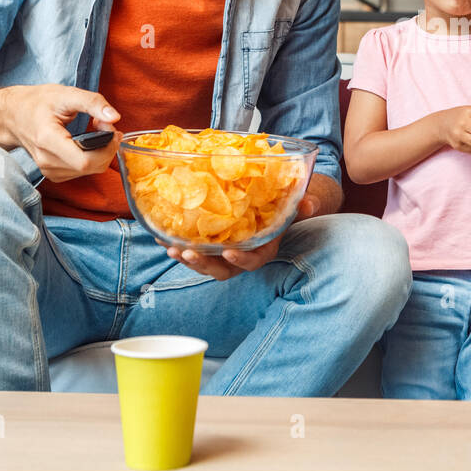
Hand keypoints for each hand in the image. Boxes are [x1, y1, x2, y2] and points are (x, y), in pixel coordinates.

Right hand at [2, 83, 121, 181]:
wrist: (13, 115)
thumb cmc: (37, 103)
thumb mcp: (66, 94)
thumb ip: (92, 103)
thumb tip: (115, 117)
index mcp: (48, 140)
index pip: (85, 161)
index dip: (106, 148)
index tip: (111, 128)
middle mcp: (46, 160)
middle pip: (91, 167)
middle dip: (107, 147)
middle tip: (105, 125)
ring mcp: (48, 170)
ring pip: (90, 171)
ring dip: (101, 152)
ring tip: (96, 129)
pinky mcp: (54, 173)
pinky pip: (83, 171)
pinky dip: (92, 157)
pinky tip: (88, 141)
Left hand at [164, 193, 321, 280]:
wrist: (276, 201)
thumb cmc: (286, 203)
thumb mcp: (298, 202)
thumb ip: (304, 204)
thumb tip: (309, 203)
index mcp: (264, 248)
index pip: (254, 261)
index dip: (242, 260)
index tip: (229, 251)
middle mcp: (243, 254)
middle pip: (223, 269)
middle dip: (204, 264)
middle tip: (187, 254)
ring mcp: (225, 251)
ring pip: (205, 263)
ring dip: (186, 258)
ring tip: (170, 248)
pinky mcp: (211, 243)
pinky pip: (193, 249)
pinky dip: (177, 244)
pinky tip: (161, 235)